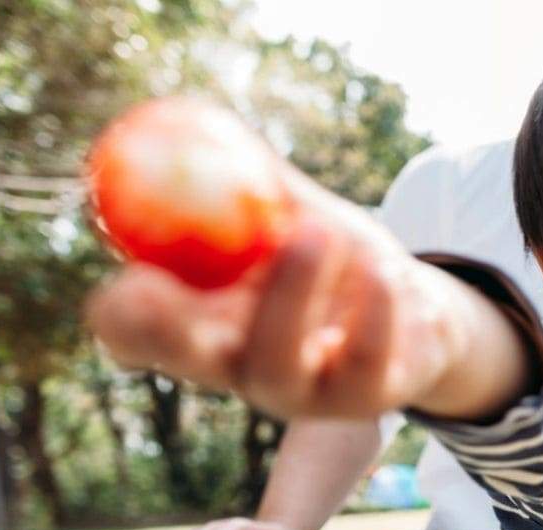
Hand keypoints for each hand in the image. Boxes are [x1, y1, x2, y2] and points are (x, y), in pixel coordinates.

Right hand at [86, 161, 468, 420]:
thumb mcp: (290, 213)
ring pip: (276, 359)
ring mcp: (301, 392)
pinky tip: (385, 267)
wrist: (421, 312)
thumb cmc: (340, 259)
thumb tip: (189, 118)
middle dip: (167, 325)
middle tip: (167, 275)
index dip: (121, 314)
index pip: (134, 333)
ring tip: (318, 228)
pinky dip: (374, 306)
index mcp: (204, 322)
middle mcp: (241, 366)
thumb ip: (244, 176)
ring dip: (291, 290)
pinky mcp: (365, 397)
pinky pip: (363, 357)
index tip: (132, 273)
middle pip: (186, 358)